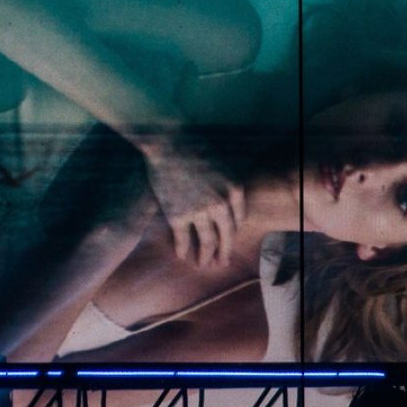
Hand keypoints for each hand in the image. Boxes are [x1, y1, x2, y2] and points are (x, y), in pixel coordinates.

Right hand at [141, 142, 246, 267]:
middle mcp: (221, 204)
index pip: (237, 221)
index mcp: (234, 190)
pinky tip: (182, 255)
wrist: (168, 143)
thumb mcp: (221, 165)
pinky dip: (183, 250)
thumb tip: (226, 206)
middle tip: (222, 263)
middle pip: (226, 236)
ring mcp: (199, 212)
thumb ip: (226, 186)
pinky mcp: (177, 215)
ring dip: (205, 257)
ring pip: (207, 242)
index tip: (228, 241)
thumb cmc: (194, 148)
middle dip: (224, 252)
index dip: (232, 233)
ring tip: (203, 264)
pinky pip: (183, 239)